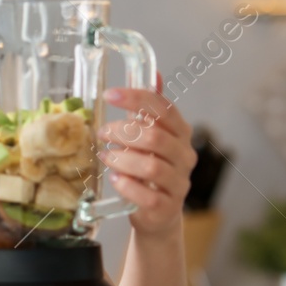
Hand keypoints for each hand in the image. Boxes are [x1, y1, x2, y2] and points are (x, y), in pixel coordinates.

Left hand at [97, 87, 195, 236]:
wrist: (159, 213)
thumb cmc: (151, 168)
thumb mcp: (153, 136)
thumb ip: (153, 109)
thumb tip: (155, 72)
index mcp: (180, 133)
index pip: (164, 109)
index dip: (136, 99)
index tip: (109, 94)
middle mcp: (184, 156)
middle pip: (155, 138)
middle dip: (122, 132)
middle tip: (101, 132)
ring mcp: (178, 183)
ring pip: (151, 167)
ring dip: (121, 159)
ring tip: (105, 156)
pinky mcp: (167, 207)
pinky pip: (148, 196)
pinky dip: (127, 186)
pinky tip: (116, 179)